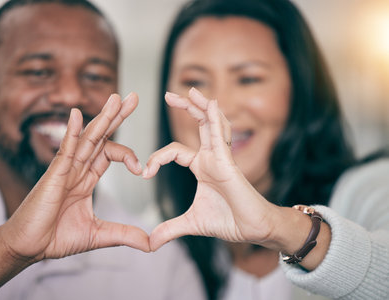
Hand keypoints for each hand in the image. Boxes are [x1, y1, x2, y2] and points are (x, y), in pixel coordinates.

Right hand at [0, 93, 149, 262]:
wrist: (28, 247)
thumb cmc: (56, 237)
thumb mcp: (98, 234)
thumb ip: (124, 234)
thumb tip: (151, 243)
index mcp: (86, 178)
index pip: (109, 153)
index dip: (128, 155)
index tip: (142, 170)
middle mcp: (77, 169)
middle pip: (101, 136)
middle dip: (117, 116)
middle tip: (133, 97)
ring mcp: (65, 169)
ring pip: (87, 137)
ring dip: (102, 117)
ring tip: (116, 98)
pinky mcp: (53, 175)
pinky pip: (65, 149)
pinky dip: (72, 132)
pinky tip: (77, 114)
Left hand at [146, 88, 277, 250]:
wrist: (252, 230)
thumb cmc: (228, 222)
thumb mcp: (190, 223)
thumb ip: (170, 229)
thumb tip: (150, 243)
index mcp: (202, 167)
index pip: (175, 152)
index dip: (157, 158)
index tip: (145, 173)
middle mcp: (211, 157)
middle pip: (198, 124)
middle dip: (186, 108)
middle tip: (169, 95)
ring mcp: (221, 157)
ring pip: (211, 123)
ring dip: (201, 106)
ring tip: (190, 90)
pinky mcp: (228, 162)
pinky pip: (221, 135)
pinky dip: (215, 118)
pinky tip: (209, 103)